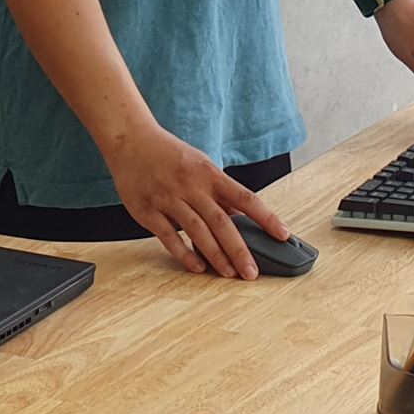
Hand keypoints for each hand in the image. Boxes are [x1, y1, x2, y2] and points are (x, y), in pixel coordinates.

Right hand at [104, 126, 290, 278]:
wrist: (130, 140)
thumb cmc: (169, 155)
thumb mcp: (200, 165)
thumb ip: (219, 193)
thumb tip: (241, 220)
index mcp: (210, 174)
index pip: (246, 198)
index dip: (267, 218)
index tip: (283, 236)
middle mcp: (192, 186)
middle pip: (222, 222)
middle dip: (239, 250)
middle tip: (252, 273)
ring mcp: (168, 198)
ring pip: (197, 231)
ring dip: (215, 256)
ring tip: (230, 274)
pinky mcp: (147, 210)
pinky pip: (168, 236)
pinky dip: (184, 254)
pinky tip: (197, 267)